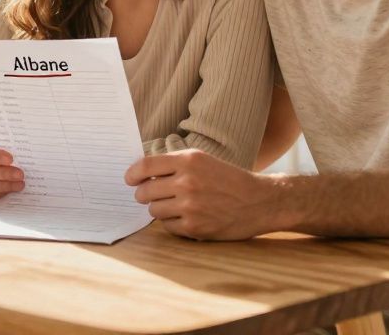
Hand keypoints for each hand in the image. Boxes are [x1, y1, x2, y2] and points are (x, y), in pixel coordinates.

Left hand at [125, 149, 279, 239]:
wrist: (259, 202)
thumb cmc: (229, 179)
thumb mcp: (203, 161)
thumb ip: (174, 164)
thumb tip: (141, 174)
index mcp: (188, 160)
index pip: (145, 166)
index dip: (132, 174)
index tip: (129, 179)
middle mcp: (187, 182)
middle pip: (145, 191)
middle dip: (145, 194)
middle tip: (152, 195)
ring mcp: (190, 206)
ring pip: (154, 210)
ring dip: (160, 209)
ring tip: (176, 206)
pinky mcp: (194, 227)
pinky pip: (167, 227)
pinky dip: (173, 223)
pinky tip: (187, 217)